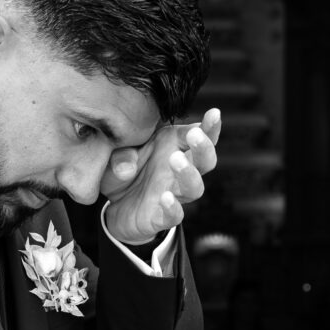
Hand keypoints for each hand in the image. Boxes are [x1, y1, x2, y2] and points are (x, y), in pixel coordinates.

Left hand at [101, 108, 220, 244]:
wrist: (115, 207)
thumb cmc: (125, 171)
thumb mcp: (116, 154)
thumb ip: (122, 155)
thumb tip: (126, 167)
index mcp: (173, 147)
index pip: (198, 135)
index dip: (210, 126)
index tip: (214, 113)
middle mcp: (179, 171)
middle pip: (205, 161)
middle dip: (204, 147)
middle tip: (196, 135)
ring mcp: (174, 195)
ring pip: (194, 188)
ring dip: (189, 174)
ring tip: (176, 159)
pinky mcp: (162, 217)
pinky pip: (174, 215)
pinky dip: (172, 207)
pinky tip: (165, 198)